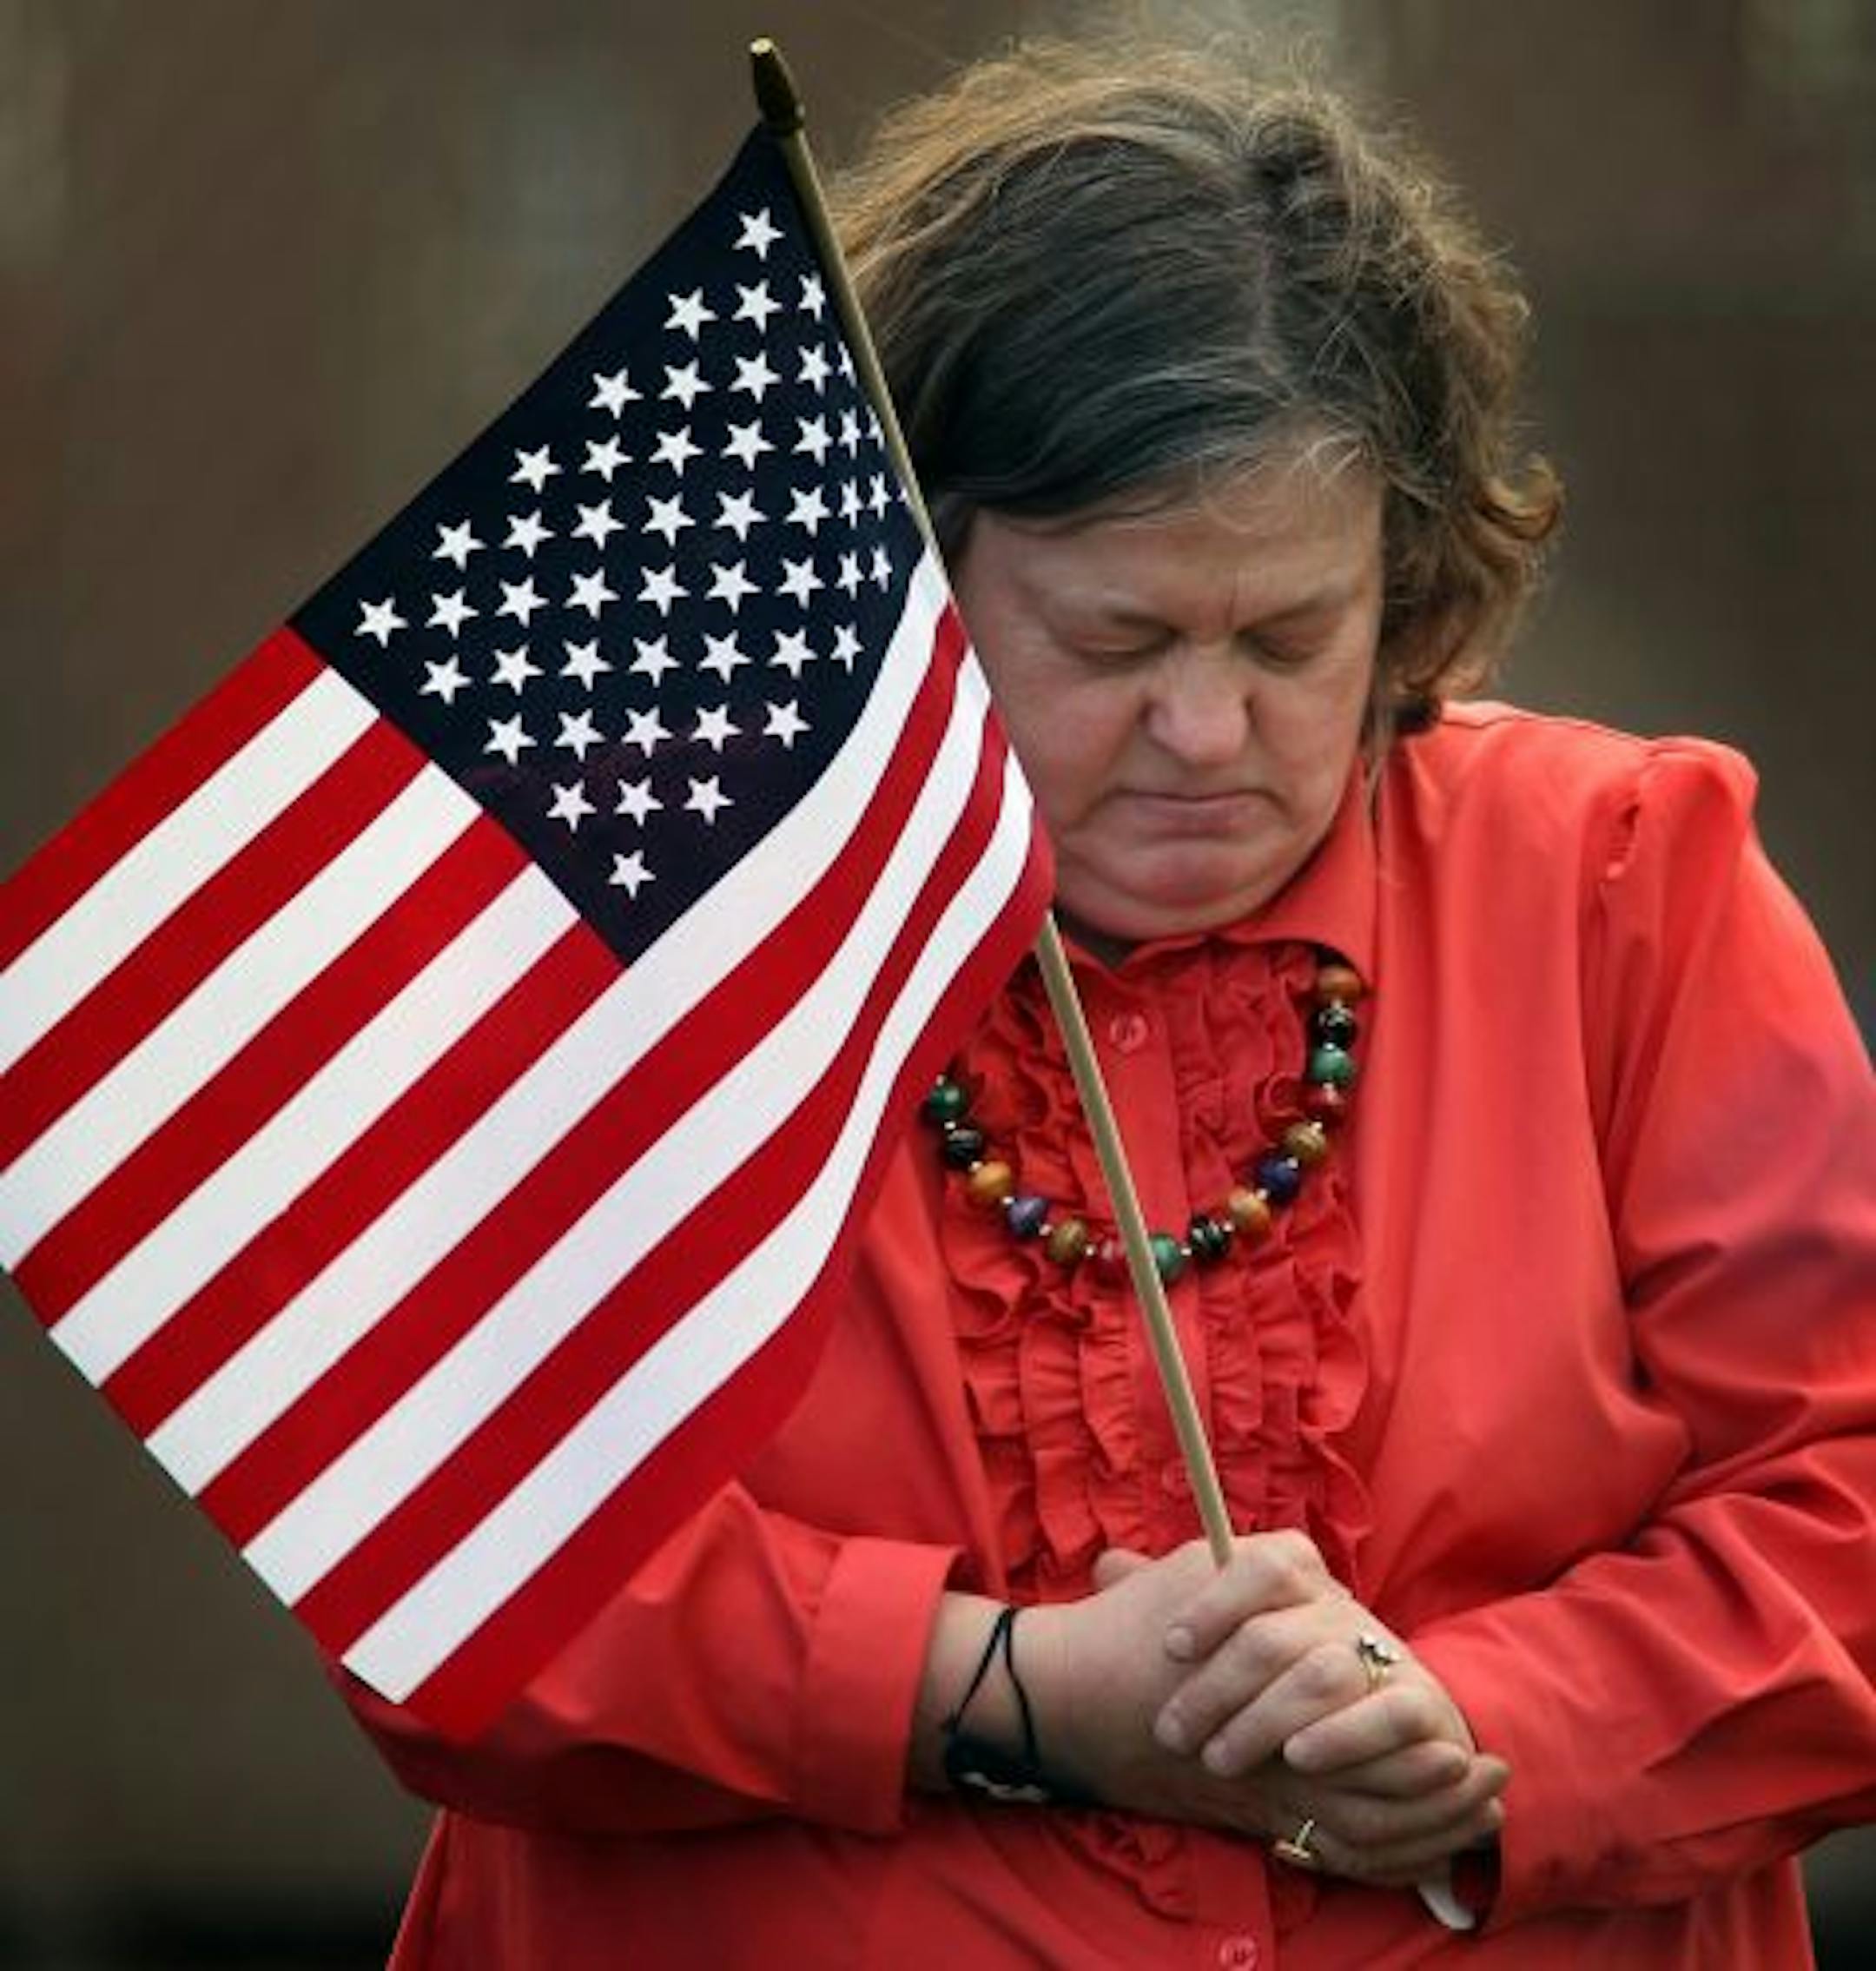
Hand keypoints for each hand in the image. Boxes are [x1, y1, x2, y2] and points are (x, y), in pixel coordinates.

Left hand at [1143, 1533, 1507, 1883]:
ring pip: (1321, 1675)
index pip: (1261, 1565)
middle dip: (1215, 1690)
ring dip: (1262, 1721)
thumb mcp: (1228, 1633)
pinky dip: (1341, 1736)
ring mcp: (1381, 1654)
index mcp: (1297, 1576)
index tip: (1169, 1646)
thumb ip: (1170, 1598)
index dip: (1214, 1604)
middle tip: (1172, 1734)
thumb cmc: (1280, 1675)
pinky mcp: (1419, 1704)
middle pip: (1274, 1635)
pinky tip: (1297, 1758)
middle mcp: (1339, 1608)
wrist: (1380, 1722)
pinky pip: (1387, 1714)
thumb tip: (1107, 1566)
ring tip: (1217, 1759)